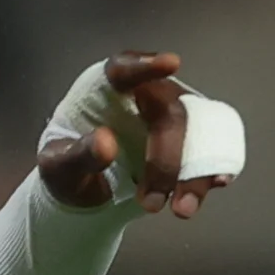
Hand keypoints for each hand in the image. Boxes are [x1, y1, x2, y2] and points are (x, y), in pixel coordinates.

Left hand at [37, 52, 230, 218]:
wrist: (86, 193)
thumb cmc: (67, 168)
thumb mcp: (57, 168)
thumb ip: (77, 155)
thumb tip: (106, 142)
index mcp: (104, 89)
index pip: (123, 69)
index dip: (146, 66)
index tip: (170, 64)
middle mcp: (144, 94)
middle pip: (170, 112)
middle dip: (167, 161)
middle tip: (150, 203)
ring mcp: (172, 114)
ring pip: (199, 130)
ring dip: (195, 172)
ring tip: (181, 209)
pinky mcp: (190, 138)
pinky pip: (214, 145)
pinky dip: (217, 165)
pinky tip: (217, 183)